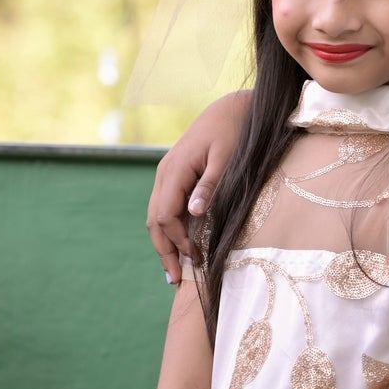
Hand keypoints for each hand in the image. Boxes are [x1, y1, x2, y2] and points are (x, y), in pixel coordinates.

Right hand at [146, 90, 249, 283]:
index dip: (178, 241)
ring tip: (174, 271)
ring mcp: (166, 174)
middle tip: (175, 281)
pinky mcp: (174, 175)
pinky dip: (170, 229)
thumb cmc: (234, 131)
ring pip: (156, 215)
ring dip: (164, 243)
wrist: (231, 108)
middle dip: (164, 251)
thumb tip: (194, 214)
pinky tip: (180, 246)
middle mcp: (165, 174)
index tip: (196, 259)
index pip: (166, 216)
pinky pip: (165, 207)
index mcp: (175, 171)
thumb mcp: (227, 159)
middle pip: (154, 221)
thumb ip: (210, 186)